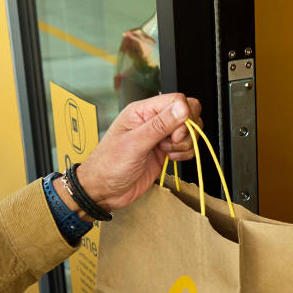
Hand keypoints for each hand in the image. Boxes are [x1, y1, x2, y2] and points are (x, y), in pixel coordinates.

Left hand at [60, 93, 201, 215]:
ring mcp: (159, 137)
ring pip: (188, 131)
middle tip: (171, 143)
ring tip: (167, 152)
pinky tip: (170, 159)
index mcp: (142, 112)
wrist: (103, 191)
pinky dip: (184, 153)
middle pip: (187, 113)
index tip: (175, 134)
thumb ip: (160, 125)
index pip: (176, 100)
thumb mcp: (134, 144)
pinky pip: (185, 146)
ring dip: (185, 143)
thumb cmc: (108, 166)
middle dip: (187, 129)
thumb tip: (183, 108)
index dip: (183, 115)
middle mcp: (152, 121)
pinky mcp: (164, 152)